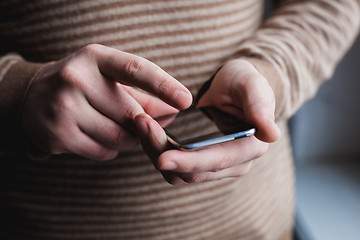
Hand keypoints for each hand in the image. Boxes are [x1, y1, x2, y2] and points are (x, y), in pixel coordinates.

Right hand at [21, 44, 191, 159]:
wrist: (31, 98)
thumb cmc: (82, 85)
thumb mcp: (108, 78)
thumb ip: (143, 94)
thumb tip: (175, 112)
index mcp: (95, 58)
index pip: (136, 70)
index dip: (164, 86)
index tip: (186, 100)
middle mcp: (76, 79)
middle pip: (133, 115)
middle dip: (144, 124)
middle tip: (143, 122)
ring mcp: (64, 108)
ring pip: (120, 138)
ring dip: (128, 139)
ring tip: (113, 125)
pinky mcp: (57, 135)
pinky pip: (104, 152)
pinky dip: (110, 149)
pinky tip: (96, 135)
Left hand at [135, 59, 279, 183]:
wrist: (234, 89)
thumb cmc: (244, 83)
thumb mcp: (252, 86)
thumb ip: (260, 107)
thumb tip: (271, 135)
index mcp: (250, 148)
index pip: (217, 162)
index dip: (190, 163)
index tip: (163, 159)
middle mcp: (234, 164)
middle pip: (193, 173)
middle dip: (164, 153)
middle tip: (142, 125)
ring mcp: (215, 166)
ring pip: (179, 174)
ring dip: (156, 153)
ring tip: (141, 124)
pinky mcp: (199, 163)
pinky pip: (174, 167)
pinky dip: (158, 152)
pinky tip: (147, 131)